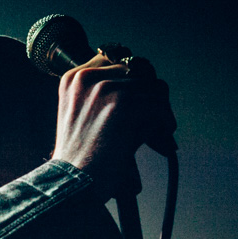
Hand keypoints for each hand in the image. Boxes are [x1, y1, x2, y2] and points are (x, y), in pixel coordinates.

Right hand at [51, 52, 175, 200]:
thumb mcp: (79, 114)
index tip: (140, 98)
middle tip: (153, 119)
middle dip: (150, 94)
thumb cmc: (81, 158)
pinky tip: (157, 140)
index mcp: (73, 78)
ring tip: (156, 132)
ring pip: (154, 86)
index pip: (115, 58)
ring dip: (160, 111)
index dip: (132, 78)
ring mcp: (105, 88)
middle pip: (139, 69)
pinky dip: (164, 123)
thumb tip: (146, 84)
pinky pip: (159, 105)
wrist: (75, 180)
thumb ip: (101, 93)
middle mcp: (87, 77)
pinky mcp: (123, 103)